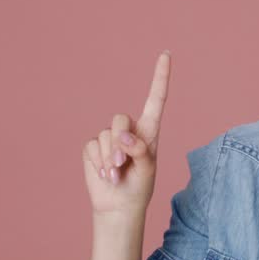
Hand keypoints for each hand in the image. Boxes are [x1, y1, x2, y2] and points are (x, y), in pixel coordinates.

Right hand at [82, 50, 170, 216]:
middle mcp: (129, 130)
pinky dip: (98, 163)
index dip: (160, 76)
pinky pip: (92, 147)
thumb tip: (123, 136)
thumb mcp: (147, 169)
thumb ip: (140, 150)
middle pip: (120, 119)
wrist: (119, 205)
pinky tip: (106, 174)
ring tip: (117, 174)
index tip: (166, 54)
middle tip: (123, 164)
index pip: (156, 98)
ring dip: (110, 158)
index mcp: (149, 130)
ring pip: (105, 135)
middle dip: (120, 142)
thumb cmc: (139, 186)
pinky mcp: (93, 148)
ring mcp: (110, 138)